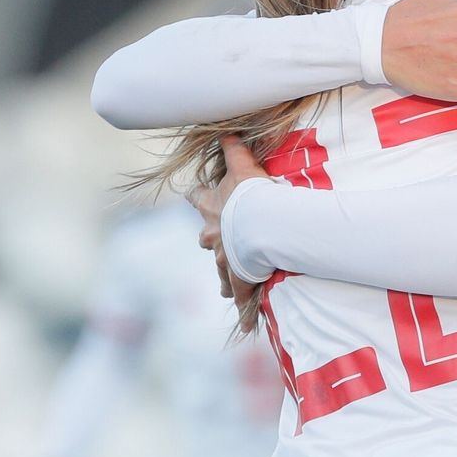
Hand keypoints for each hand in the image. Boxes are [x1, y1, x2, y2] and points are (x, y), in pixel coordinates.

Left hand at [191, 137, 268, 300]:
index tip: (198, 195)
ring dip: (225, 279)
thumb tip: (227, 129)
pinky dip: (244, 310)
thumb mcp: (244, 166)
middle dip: (211, 241)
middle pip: (204, 238)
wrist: (259, 225)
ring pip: (220, 271)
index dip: (199, 196)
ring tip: (227, 288)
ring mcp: (223, 258)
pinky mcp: (238, 278)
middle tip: (218, 243)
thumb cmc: (251, 196)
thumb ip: (234, 148)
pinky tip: (248, 326)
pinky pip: (240, 297)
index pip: (197, 198)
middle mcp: (212, 235)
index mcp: (212, 208)